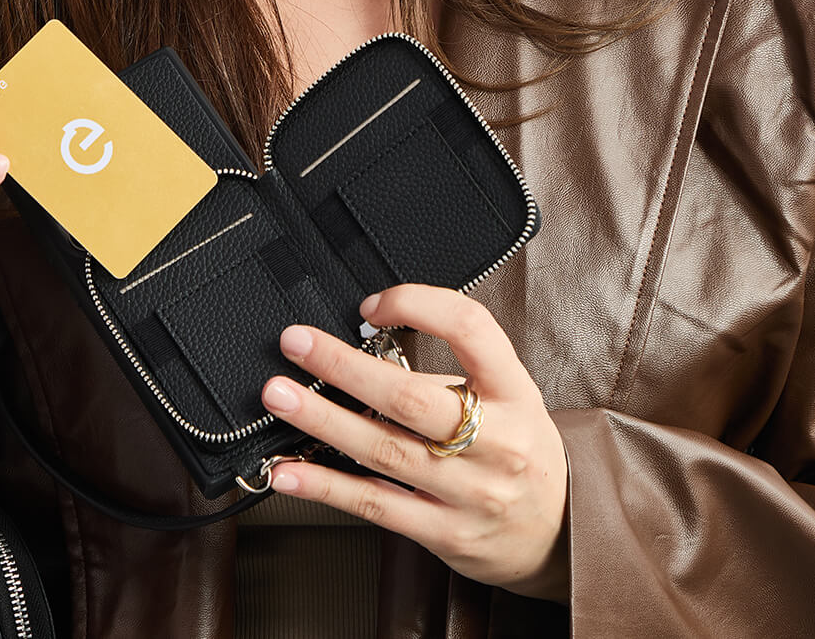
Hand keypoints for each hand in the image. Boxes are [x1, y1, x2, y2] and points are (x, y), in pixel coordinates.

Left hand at [260, 284, 568, 603]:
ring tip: (279, 397)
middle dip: (344, 367)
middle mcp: (497, 441)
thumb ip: (447, 376)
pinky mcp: (444, 533)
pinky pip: (376, 504)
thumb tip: (362, 348)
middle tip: (296, 343)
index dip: (417, 305)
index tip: (368, 307)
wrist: (559, 534)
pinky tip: (288, 471)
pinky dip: (326, 486)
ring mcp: (470, 492)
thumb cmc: (518, 448)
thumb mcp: (506, 398)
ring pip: (384, 451)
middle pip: (410, 399)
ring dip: (322, 422)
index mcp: (514, 392)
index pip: (471, 329)